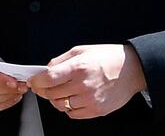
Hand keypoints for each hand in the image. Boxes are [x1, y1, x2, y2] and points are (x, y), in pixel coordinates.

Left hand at [28, 44, 145, 118]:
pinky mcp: (97, 110)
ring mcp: (90, 100)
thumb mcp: (81, 50)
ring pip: (61, 105)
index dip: (36, 81)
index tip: (33, 81)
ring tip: (60, 91)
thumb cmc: (106, 57)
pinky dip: (68, 108)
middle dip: (43, 90)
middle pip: (51, 94)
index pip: (48, 79)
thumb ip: (60, 60)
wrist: (132, 69)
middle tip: (42, 86)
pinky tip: (72, 98)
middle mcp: (83, 85)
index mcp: (77, 67)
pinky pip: (73, 114)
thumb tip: (45, 70)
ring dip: (55, 99)